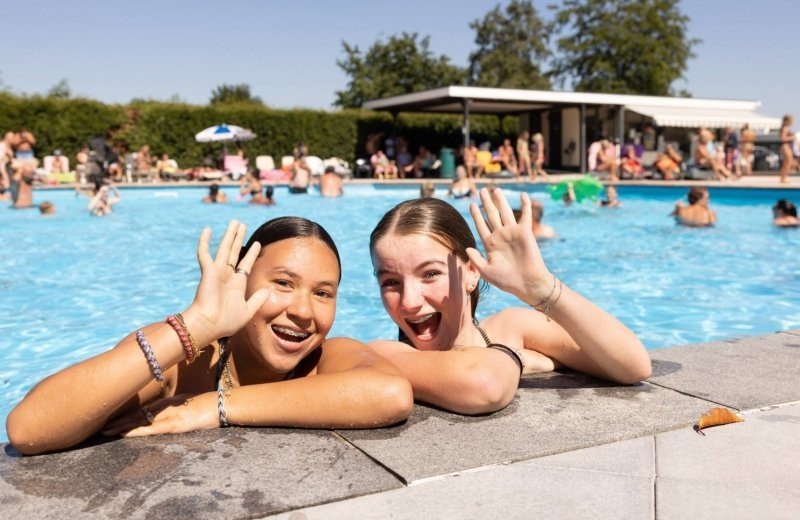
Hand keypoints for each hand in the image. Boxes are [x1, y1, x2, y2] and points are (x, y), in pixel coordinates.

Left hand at [101, 393, 218, 436]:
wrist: (221, 404)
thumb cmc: (207, 404)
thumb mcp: (188, 403)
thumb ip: (175, 405)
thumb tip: (167, 410)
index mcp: (167, 403)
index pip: (141, 409)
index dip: (125, 414)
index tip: (111, 418)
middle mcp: (164, 407)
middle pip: (136, 414)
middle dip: (118, 421)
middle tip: (100, 426)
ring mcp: (168, 415)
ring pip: (139, 421)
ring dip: (121, 427)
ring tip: (106, 431)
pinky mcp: (174, 425)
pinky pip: (151, 429)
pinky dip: (136, 431)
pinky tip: (124, 434)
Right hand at [183, 220, 267, 342]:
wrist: (209, 325)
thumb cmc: (226, 322)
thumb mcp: (247, 311)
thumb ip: (257, 300)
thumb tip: (269, 291)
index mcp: (236, 285)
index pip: (245, 264)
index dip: (251, 254)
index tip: (257, 243)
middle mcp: (227, 276)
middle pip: (234, 252)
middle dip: (239, 238)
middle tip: (242, 225)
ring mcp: (217, 272)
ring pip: (224, 248)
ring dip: (230, 235)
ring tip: (235, 222)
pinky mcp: (208, 271)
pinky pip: (204, 253)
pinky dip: (205, 242)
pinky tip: (208, 230)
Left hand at [467, 188, 551, 303]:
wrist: (527, 283)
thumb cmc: (507, 280)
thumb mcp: (487, 271)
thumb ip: (476, 260)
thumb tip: (467, 248)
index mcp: (490, 244)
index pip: (481, 225)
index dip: (477, 215)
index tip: (472, 205)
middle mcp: (501, 236)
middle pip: (492, 215)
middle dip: (486, 203)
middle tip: (482, 191)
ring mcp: (513, 233)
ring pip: (505, 212)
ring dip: (500, 200)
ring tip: (495, 189)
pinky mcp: (525, 232)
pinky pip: (525, 215)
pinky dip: (525, 205)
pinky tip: (523, 195)